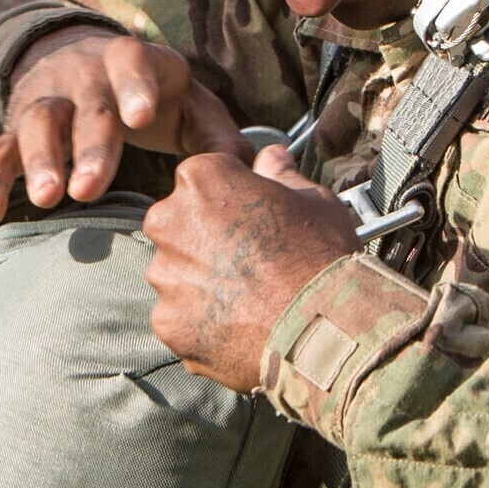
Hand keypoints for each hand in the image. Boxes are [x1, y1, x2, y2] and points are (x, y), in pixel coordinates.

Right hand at [0, 30, 243, 226]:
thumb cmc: (153, 95)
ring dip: (40, 160)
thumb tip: (242, 168)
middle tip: (89, 188)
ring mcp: (47, 100)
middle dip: (88, 146)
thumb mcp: (189, 102)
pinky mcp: (16, 128)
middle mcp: (84, 75)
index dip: (135, 87)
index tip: (141, 117)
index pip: (132, 62)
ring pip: (37, 122)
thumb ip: (215, 133)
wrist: (83, 62)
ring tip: (48, 199)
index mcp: (132, 61)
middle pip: (84, 104)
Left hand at [143, 148, 362, 389]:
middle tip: (251, 261)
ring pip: (177, 273)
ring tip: (248, 298)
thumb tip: (271, 156)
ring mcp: (165, 275)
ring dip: (202, 281)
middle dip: (206, 239)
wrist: (323, 331)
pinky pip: (179, 316)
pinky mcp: (167, 321)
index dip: (231, 199)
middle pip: (180, 225)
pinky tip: (239, 325)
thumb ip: (279, 173)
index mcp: (201, 180)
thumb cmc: (321, 257)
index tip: (253, 218)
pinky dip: (202, 322)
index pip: (202, 179)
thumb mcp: (312, 199)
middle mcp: (170, 222)